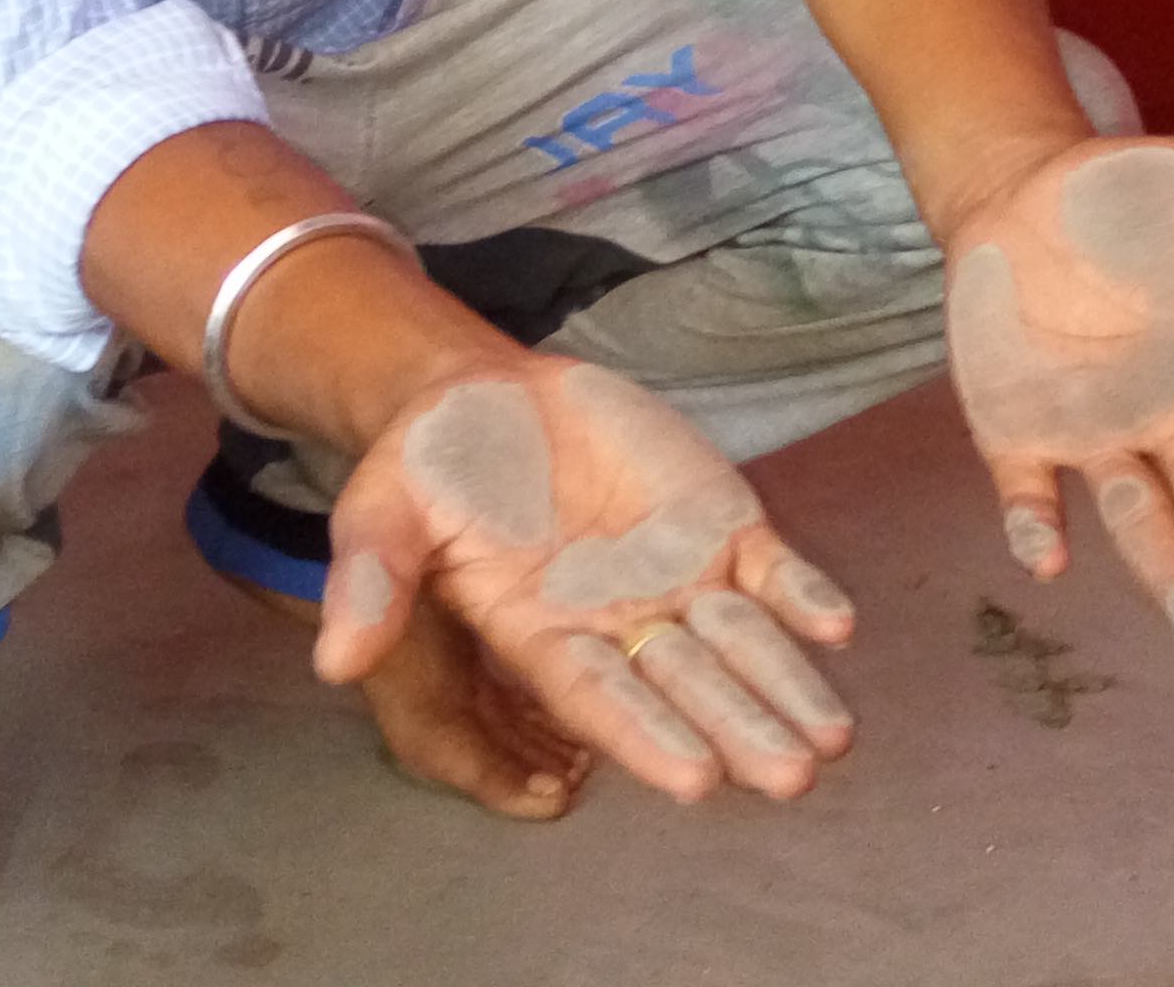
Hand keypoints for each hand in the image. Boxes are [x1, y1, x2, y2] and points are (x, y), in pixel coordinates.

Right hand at [313, 355, 861, 803]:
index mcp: (541, 634)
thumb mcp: (383, 510)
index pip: (601, 697)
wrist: (485, 393)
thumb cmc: (428, 464)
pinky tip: (839, 624)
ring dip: (788, 686)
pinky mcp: (717, 524)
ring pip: (742, 643)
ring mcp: (676, 576)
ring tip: (834, 736)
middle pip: (687, 686)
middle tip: (792, 777)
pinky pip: (771, 568)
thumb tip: (333, 661)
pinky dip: (805, 595)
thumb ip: (370, 581)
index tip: (695, 780)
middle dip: (740, 729)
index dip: (646, 736)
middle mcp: (618, 621)